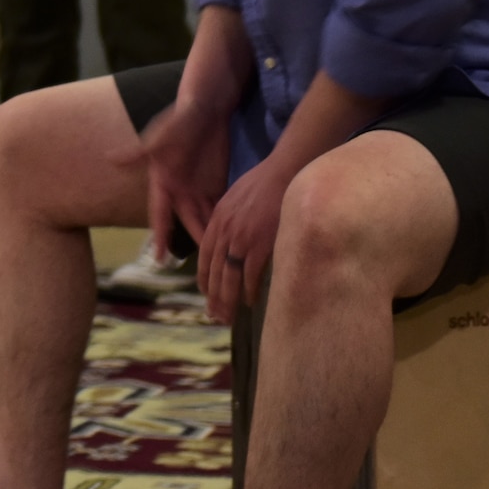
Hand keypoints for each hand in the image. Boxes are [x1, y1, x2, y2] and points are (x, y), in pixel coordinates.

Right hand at [133, 96, 229, 263]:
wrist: (205, 108)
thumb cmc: (179, 120)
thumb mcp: (159, 136)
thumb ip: (138, 151)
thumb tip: (109, 158)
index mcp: (163, 182)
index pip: (160, 214)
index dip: (160, 236)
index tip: (159, 259)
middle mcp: (179, 189)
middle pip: (187, 222)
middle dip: (194, 242)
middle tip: (204, 268)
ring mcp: (199, 187)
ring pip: (205, 217)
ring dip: (210, 235)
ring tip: (221, 259)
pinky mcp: (216, 182)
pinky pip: (219, 206)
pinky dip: (224, 221)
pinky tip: (233, 237)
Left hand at [197, 155, 297, 325]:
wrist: (283, 172)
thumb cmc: (263, 183)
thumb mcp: (234, 198)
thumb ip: (228, 219)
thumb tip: (229, 238)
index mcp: (217, 219)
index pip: (205, 254)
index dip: (204, 276)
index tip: (205, 293)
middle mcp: (225, 230)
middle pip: (214, 269)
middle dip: (213, 294)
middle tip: (214, 314)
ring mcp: (241, 238)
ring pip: (229, 275)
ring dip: (227, 298)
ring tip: (228, 315)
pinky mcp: (260, 243)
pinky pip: (250, 273)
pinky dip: (249, 289)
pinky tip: (249, 301)